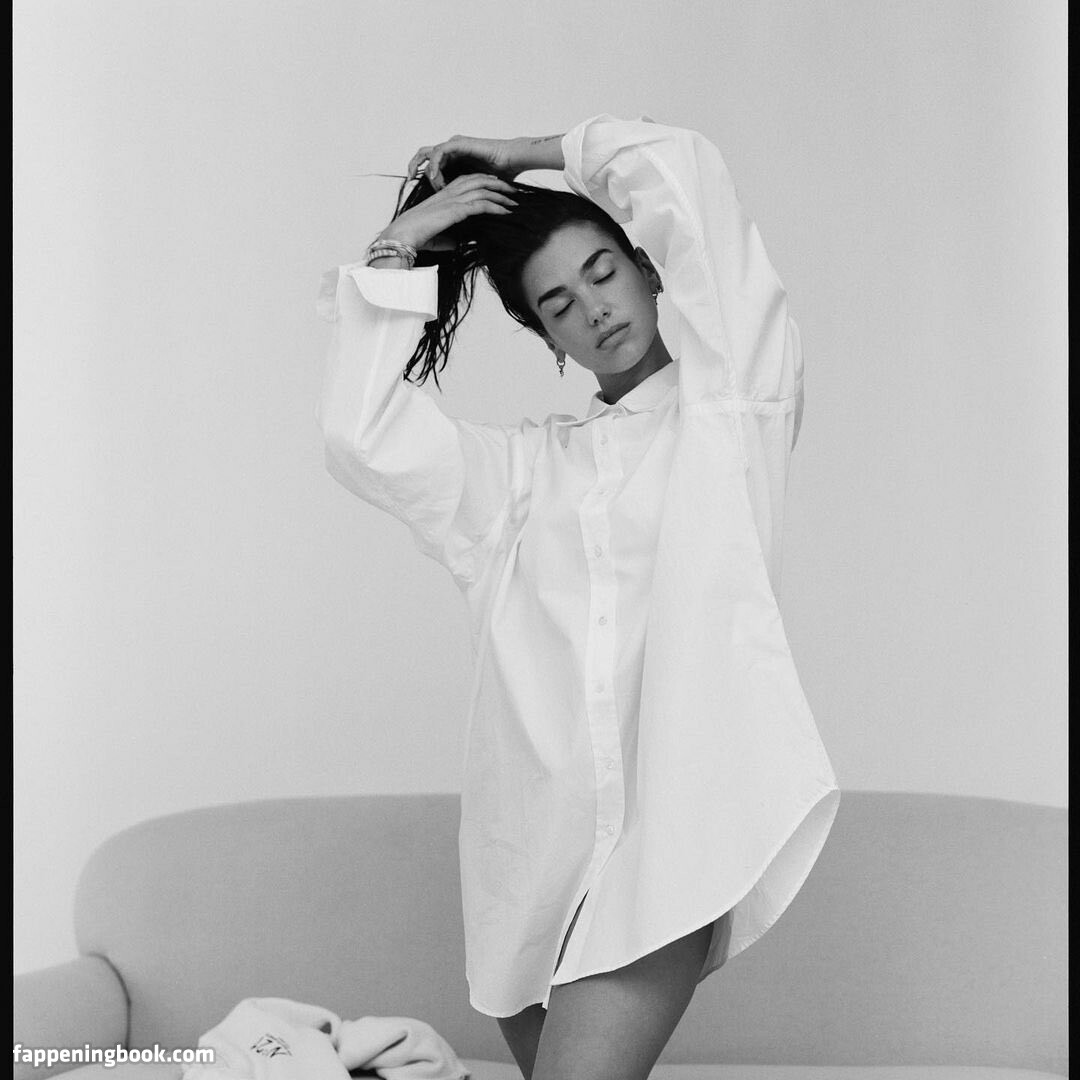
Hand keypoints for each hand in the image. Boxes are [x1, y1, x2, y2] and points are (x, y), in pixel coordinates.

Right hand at [380, 173, 518, 251]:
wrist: (402, 236)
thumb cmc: (415, 238)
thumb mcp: (435, 237)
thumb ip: (447, 238)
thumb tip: (456, 244)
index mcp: (443, 196)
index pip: (467, 181)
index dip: (484, 182)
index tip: (498, 187)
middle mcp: (448, 194)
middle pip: (478, 181)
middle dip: (497, 183)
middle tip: (513, 190)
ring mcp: (451, 201)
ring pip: (482, 190)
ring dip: (501, 194)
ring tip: (515, 200)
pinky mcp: (454, 211)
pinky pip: (480, 205)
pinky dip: (495, 207)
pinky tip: (506, 211)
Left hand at [406, 135, 520, 190]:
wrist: (512, 161)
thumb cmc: (502, 175)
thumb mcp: (476, 189)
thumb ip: (465, 197)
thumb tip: (460, 216)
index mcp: (454, 160)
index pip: (431, 166)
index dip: (424, 178)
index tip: (422, 193)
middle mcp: (452, 151)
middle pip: (424, 156)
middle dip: (413, 167)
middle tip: (408, 180)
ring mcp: (454, 146)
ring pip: (428, 153)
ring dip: (425, 169)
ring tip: (424, 183)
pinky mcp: (459, 144)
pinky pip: (439, 152)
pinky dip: (435, 164)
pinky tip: (434, 177)